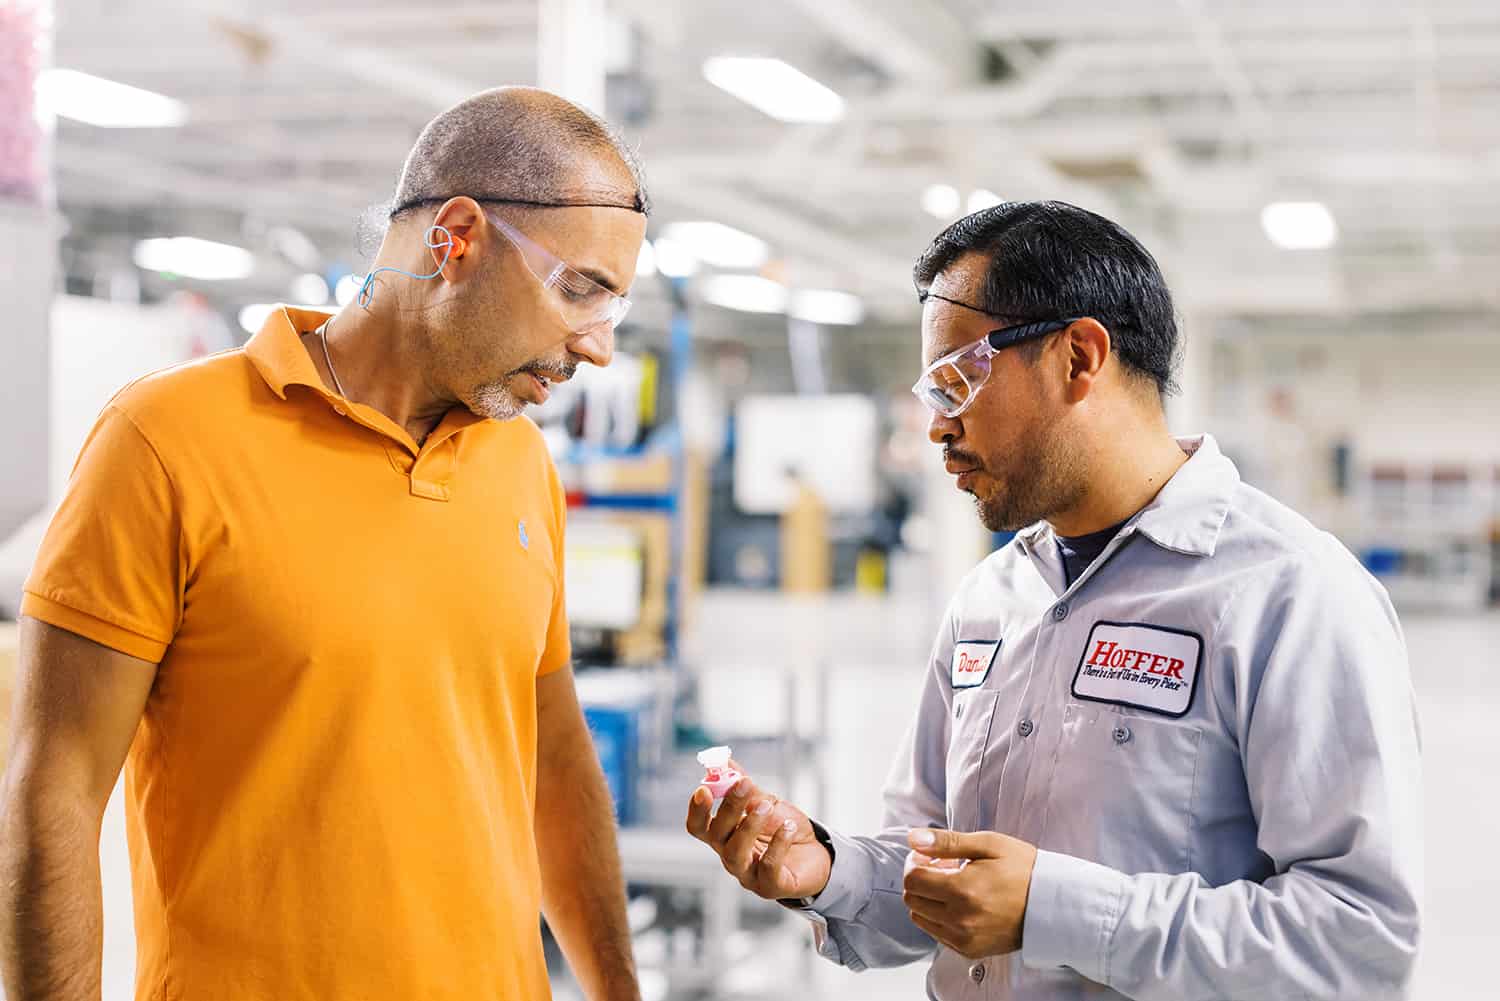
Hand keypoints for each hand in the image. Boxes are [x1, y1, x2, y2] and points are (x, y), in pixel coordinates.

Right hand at [684, 765, 830, 901]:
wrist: (817, 852)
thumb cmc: (785, 828)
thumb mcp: (766, 803)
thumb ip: (745, 788)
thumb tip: (725, 762)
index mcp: (725, 836)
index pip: (699, 826)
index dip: (697, 810)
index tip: (704, 789)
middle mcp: (731, 855)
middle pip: (717, 835)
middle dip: (729, 808)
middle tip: (744, 785)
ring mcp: (748, 874)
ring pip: (736, 853)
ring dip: (748, 825)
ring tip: (766, 807)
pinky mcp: (770, 886)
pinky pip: (768, 867)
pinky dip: (778, 844)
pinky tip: (788, 828)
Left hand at [901, 828, 1037, 959]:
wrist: (1053, 904)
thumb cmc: (1023, 869)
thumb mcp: (988, 844)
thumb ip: (946, 842)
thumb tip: (913, 838)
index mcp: (962, 890)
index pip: (912, 879)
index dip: (915, 862)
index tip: (929, 855)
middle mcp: (960, 920)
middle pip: (912, 899)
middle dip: (920, 879)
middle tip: (942, 867)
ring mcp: (964, 939)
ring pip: (921, 918)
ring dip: (928, 899)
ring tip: (953, 885)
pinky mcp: (970, 950)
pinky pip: (937, 933)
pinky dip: (939, 917)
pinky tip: (961, 903)